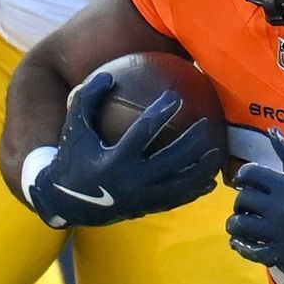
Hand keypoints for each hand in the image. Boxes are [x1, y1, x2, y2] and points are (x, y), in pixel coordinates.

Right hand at [28, 70, 222, 227]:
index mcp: (113, 161)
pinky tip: (211, 180)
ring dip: (200, 168)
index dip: (160, 113)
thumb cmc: (72, 157)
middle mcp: (131, 182)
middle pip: (171, 160)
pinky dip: (194, 190)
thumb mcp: (75, 127)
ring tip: (216, 150)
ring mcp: (141, 199)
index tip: (175, 96)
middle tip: (205, 123)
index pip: (142, 133)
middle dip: (191, 142)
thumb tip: (109, 75)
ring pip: (179, 184)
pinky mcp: (147, 209)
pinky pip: (177, 200)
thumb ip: (88, 98)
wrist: (66, 202)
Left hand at [227, 129, 283, 273]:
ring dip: (237, 223)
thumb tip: (271, 130)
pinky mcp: (278, 254)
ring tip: (243, 224)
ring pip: (238, 226)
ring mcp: (275, 233)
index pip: (248, 174)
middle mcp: (275, 207)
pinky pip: (249, 251)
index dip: (243, 177)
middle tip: (248, 205)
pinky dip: (241, 247)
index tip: (246, 182)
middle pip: (241, 200)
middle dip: (241, 201)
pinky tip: (242, 243)